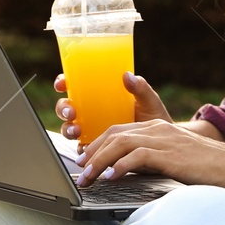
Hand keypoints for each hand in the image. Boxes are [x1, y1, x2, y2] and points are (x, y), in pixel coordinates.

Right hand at [54, 70, 170, 143]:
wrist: (162, 144)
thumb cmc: (154, 119)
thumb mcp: (149, 102)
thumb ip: (140, 89)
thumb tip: (128, 75)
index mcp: (100, 96)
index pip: (76, 85)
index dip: (64, 82)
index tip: (62, 83)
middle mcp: (91, 112)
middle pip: (67, 107)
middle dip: (64, 109)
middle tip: (72, 112)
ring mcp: (91, 130)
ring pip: (69, 127)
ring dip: (68, 128)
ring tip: (77, 130)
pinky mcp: (96, 147)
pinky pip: (81, 149)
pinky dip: (79, 148)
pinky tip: (84, 148)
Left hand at [72, 119, 224, 189]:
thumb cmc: (206, 167)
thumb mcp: (173, 159)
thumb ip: (151, 160)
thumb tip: (125, 173)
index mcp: (157, 128)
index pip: (117, 131)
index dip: (97, 145)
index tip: (84, 161)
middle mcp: (157, 130)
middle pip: (113, 135)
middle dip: (92, 153)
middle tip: (79, 171)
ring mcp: (163, 140)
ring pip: (120, 144)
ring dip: (99, 161)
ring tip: (88, 177)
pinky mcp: (169, 153)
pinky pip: (137, 156)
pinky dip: (119, 167)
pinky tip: (110, 178)